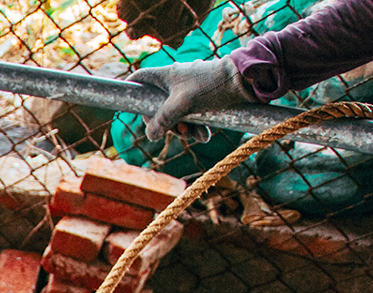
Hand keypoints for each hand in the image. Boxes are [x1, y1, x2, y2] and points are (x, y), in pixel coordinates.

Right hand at [130, 58, 247, 141]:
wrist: (243, 82)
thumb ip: (164, 120)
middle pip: (158, 105)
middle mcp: (175, 81)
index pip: (140, 79)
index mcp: (166, 75)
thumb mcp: (183, 105)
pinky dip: (197, 127)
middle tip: (175, 132)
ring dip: (184, 129)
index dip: (132, 91)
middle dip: (166, 123)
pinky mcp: (203, 98)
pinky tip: (205, 135)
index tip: (129, 105)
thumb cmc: (211, 86)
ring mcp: (189, 90)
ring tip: (195, 136)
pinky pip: (192, 116)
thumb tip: (150, 135)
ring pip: (176, 114)